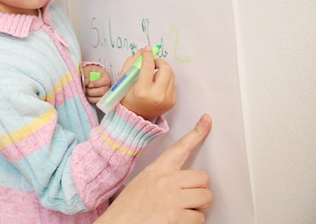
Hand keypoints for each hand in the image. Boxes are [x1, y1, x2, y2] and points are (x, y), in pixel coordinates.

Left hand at [81, 64, 110, 103]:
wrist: (89, 76)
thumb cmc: (89, 72)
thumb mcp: (87, 70)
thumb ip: (86, 74)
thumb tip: (85, 82)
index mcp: (106, 77)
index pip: (105, 81)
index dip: (97, 83)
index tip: (88, 84)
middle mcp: (108, 86)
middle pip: (102, 91)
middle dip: (90, 91)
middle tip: (84, 88)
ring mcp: (106, 93)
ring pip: (99, 98)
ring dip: (90, 96)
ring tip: (85, 91)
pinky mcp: (102, 99)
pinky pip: (97, 102)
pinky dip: (90, 99)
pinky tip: (86, 95)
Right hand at [94, 114, 212, 223]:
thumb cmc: (128, 208)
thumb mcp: (142, 183)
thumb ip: (163, 178)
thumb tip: (184, 183)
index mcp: (157, 170)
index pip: (181, 148)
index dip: (197, 133)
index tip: (207, 121)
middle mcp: (166, 181)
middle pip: (202, 177)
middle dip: (199, 190)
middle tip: (186, 198)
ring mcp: (173, 198)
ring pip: (205, 197)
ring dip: (197, 207)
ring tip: (180, 211)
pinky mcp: (177, 216)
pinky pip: (199, 218)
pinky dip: (191, 222)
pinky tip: (177, 221)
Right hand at [120, 47, 175, 119]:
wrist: (136, 117)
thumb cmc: (128, 99)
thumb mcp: (124, 81)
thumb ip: (131, 64)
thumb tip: (142, 52)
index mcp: (142, 91)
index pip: (148, 67)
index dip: (148, 56)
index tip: (147, 50)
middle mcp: (157, 96)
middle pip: (165, 69)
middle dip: (159, 62)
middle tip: (152, 63)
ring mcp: (167, 99)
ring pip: (171, 74)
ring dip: (162, 70)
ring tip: (153, 74)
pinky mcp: (173, 101)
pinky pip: (172, 83)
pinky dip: (165, 79)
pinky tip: (156, 84)